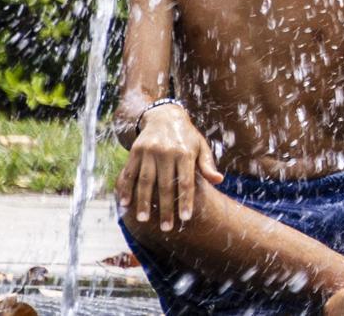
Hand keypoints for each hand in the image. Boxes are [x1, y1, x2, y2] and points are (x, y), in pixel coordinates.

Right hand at [116, 103, 223, 231]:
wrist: (164, 115)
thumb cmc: (187, 136)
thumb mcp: (201, 146)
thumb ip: (208, 165)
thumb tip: (219, 180)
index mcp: (185, 153)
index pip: (186, 182)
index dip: (185, 201)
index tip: (185, 218)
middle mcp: (166, 152)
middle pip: (165, 185)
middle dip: (165, 208)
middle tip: (166, 228)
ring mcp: (149, 151)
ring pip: (145, 181)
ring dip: (143, 202)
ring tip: (144, 220)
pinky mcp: (135, 151)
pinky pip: (129, 172)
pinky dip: (126, 188)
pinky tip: (125, 204)